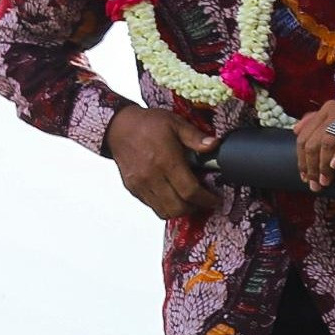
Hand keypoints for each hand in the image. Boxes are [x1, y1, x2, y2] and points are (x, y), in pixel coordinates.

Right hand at [104, 107, 219, 220]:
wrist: (119, 127)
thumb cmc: (147, 124)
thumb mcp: (176, 124)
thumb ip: (196, 137)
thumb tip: (214, 145)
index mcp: (166, 161)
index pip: (189, 191)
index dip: (206, 199)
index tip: (215, 200)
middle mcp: (152, 176)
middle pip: (177, 207)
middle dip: (195, 208)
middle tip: (204, 201)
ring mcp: (140, 185)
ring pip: (163, 211)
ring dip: (180, 210)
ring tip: (190, 201)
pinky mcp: (133, 188)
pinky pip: (151, 206)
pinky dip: (165, 206)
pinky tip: (173, 195)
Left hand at [294, 101, 334, 190]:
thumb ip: (317, 120)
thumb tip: (295, 130)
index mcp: (328, 108)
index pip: (305, 136)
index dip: (302, 160)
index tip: (305, 177)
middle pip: (314, 141)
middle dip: (311, 167)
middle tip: (315, 183)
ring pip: (328, 142)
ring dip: (324, 166)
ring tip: (326, 181)